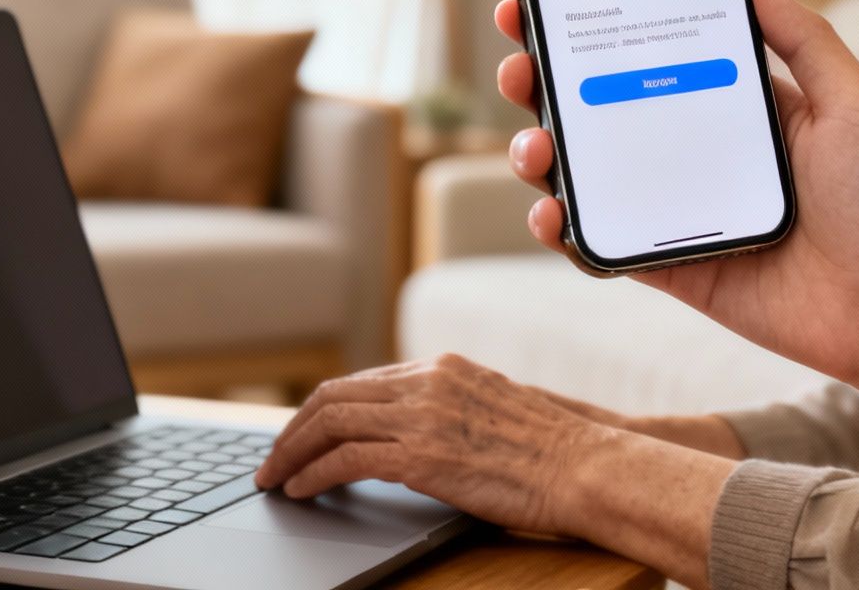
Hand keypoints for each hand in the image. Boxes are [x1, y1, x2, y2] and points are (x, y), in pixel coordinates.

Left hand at [253, 354, 607, 535]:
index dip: (324, 410)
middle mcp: (428, 382)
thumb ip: (449, 408)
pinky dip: (314, 475)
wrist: (584, 465)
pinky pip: (347, 460)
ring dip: (292, 453)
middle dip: (294, 429)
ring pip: (330, 424)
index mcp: (444, 367)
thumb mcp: (492, 408)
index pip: (362, 381)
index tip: (304, 434)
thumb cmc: (549, 449)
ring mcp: (424, 416)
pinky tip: (302, 491)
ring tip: (275, 478)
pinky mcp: (422, 456)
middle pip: (334, 396)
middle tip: (273, 458)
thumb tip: (411, 432)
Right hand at [494, 0, 858, 390]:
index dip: (597, 26)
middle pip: (599, 107)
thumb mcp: (853, 105)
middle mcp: (696, 149)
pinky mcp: (669, 266)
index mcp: (734, 104)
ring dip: (542, 155)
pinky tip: (552, 215)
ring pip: (587, 173)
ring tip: (535, 150)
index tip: (544, 1)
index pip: (650, 52)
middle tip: (520, 67)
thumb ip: (805, 40)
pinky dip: (565, 230)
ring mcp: (677, 209)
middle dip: (545, 83)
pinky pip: (601, 244)